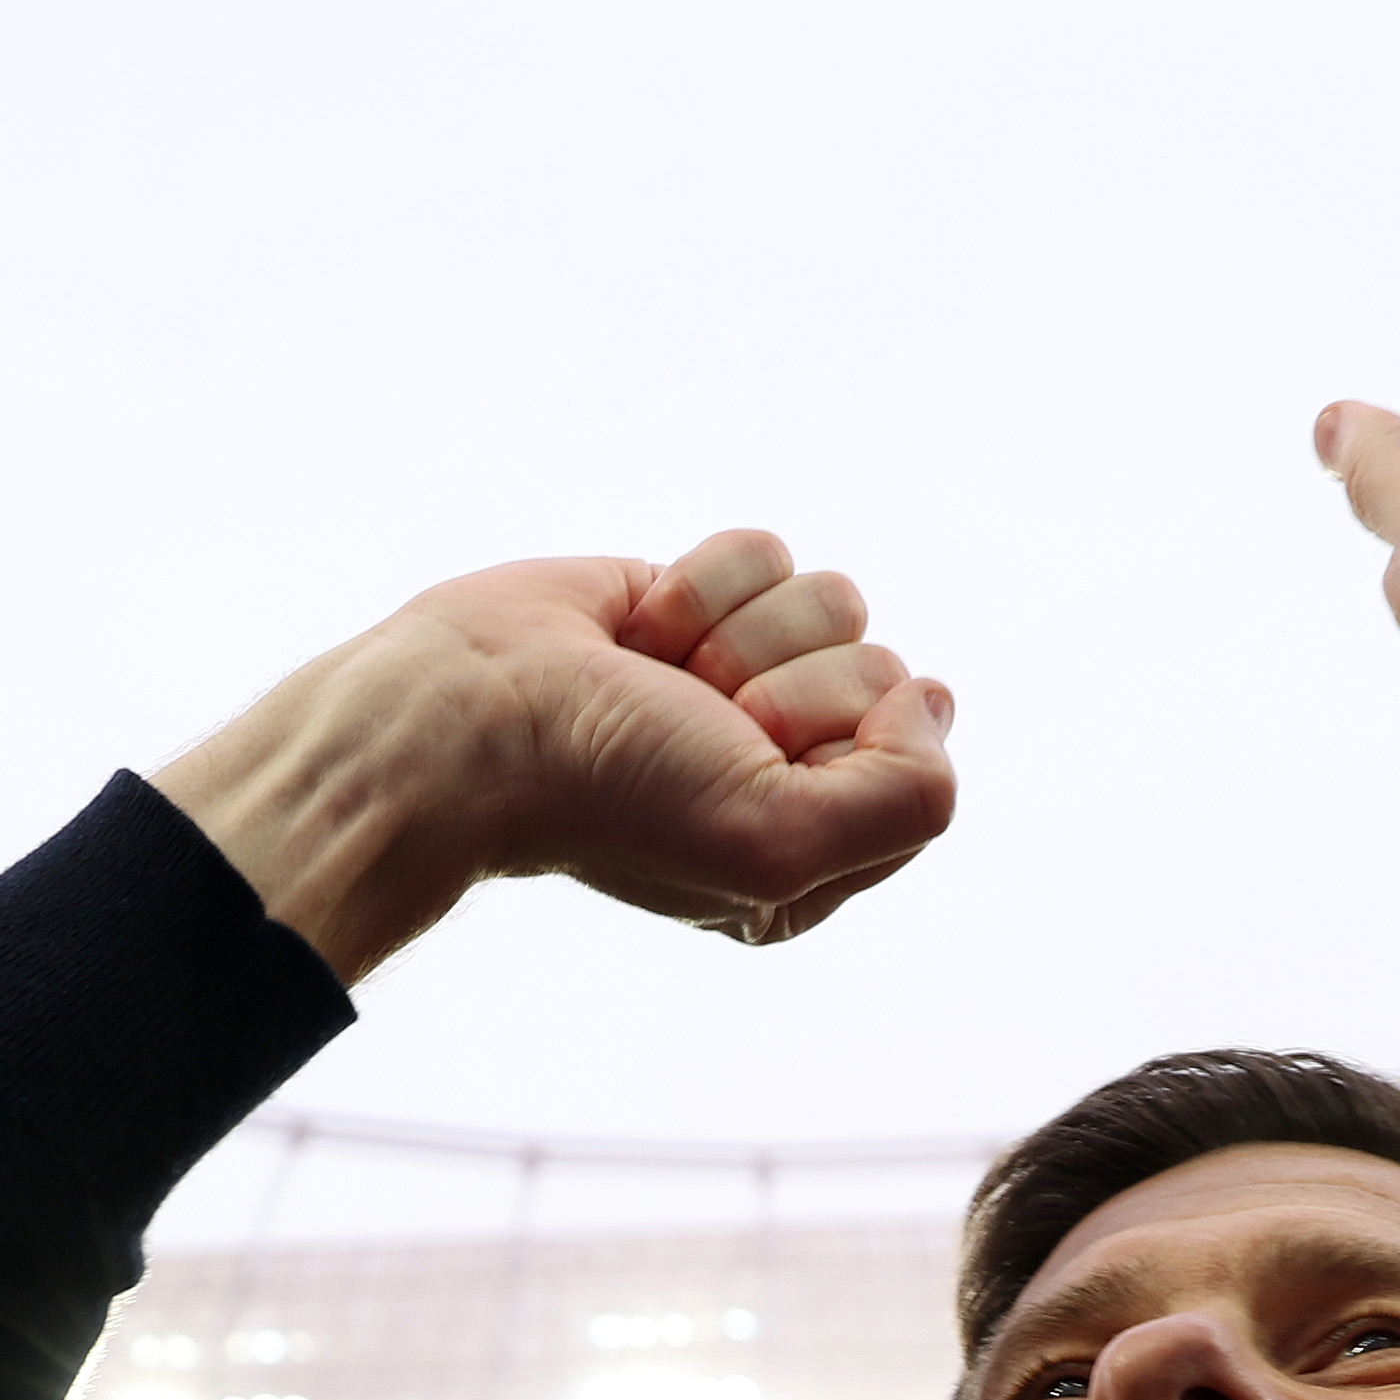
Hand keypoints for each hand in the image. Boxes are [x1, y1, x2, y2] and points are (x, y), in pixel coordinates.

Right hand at [154, 534, 955, 979]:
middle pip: (881, 667)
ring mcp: (746, 676)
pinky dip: (697, 583)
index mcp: (821, 847)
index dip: (844, 744)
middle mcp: (793, 763)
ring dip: (735, 632)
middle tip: (691, 724)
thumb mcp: (777, 847)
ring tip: (659, 680)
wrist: (468, 717)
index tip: (752, 762)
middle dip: (780, 686)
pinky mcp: (703, 604)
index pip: (921, 761)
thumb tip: (931, 697)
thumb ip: (911, 799)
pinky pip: (766, 552)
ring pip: (833, 598)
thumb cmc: (609, 793)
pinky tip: (636, 636)